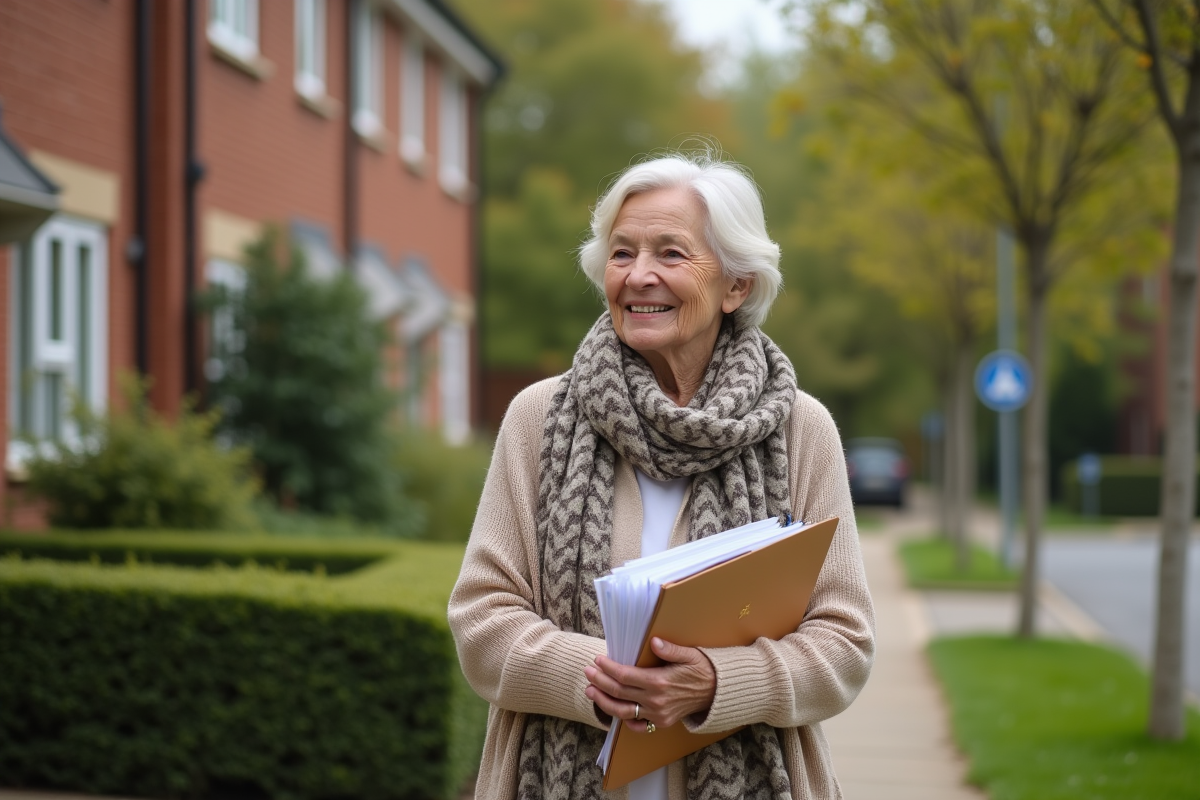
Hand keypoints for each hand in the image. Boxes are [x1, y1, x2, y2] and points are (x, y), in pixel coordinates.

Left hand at [583, 637, 715, 731]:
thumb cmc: (702, 669)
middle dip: (600, 682)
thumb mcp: (690, 654)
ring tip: (590, 691)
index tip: (597, 660)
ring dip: (603, 701)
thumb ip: (670, 649)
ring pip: (623, 711)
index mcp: (660, 682)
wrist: (717, 693)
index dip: (608, 668)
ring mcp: (658, 715)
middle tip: (588, 672)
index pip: (625, 676)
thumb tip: (653, 641)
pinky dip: (623, 720)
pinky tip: (612, 709)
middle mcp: (656, 701)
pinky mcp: (661, 722)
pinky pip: (637, 725)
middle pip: (619, 693)